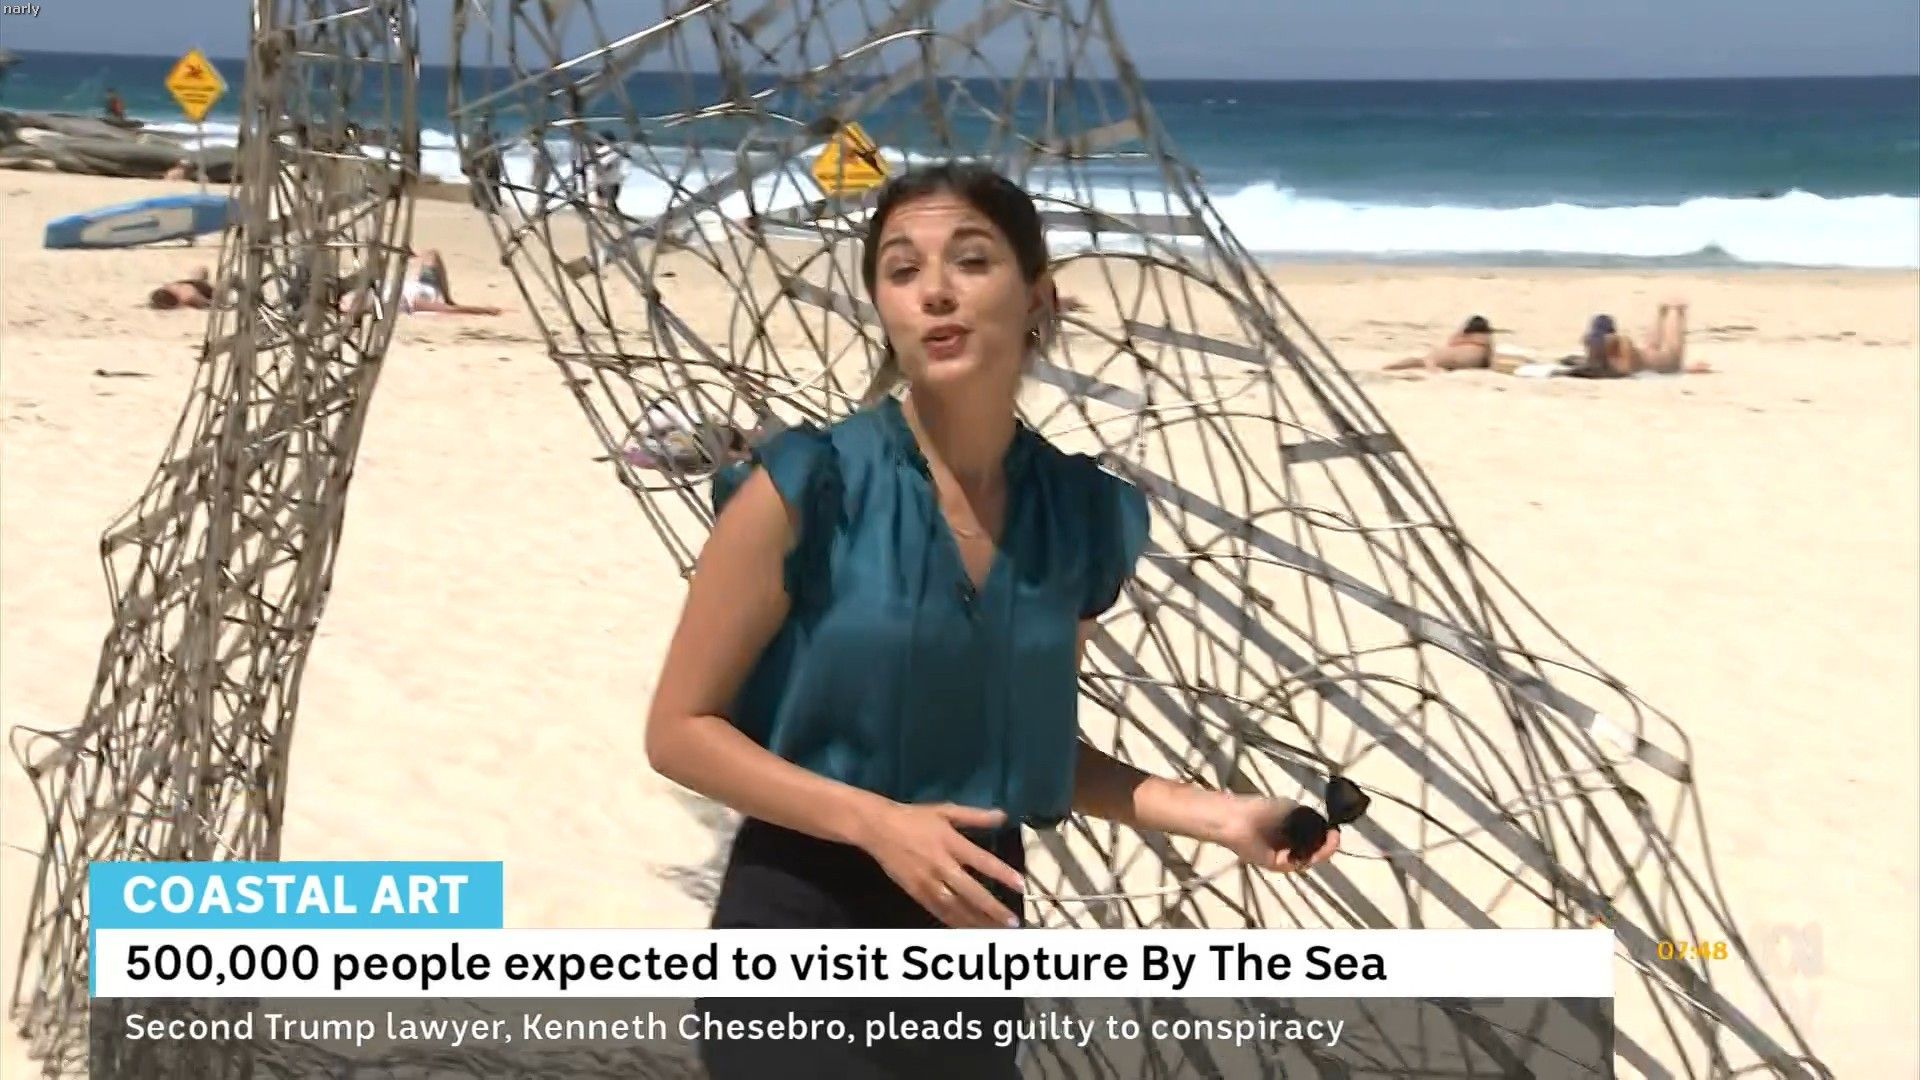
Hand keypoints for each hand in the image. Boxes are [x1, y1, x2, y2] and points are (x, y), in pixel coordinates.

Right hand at [860, 802, 1024, 928]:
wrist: (877, 827)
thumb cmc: (914, 817)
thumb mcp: (946, 810)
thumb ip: (975, 816)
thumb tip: (1003, 815)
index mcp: (950, 842)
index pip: (982, 860)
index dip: (1002, 873)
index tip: (1020, 885)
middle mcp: (940, 865)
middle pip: (970, 891)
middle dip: (992, 908)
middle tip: (1012, 922)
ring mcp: (927, 881)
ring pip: (955, 907)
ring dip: (977, 921)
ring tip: (997, 932)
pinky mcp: (916, 892)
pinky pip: (938, 911)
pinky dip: (955, 923)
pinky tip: (969, 930)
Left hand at [1213, 795, 1341, 873]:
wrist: (1239, 820)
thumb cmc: (1262, 809)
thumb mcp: (1290, 808)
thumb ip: (1307, 818)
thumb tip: (1324, 824)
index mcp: (1290, 828)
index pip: (1313, 836)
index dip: (1326, 834)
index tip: (1335, 830)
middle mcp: (1287, 843)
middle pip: (1313, 849)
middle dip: (1326, 845)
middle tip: (1335, 838)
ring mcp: (1282, 855)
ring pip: (1308, 858)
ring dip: (1322, 852)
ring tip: (1331, 843)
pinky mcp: (1277, 865)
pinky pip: (1297, 863)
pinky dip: (1310, 858)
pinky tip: (1319, 850)